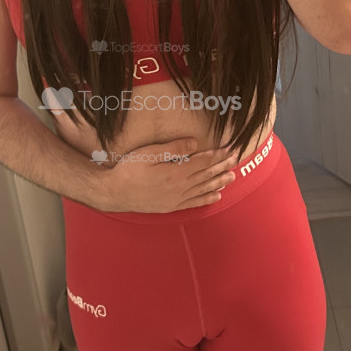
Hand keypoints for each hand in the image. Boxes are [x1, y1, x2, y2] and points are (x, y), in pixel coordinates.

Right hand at [96, 138, 238, 213]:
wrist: (114, 193)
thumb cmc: (128, 170)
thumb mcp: (149, 153)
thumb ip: (174, 149)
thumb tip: (195, 143)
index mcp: (175, 172)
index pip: (202, 161)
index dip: (217, 155)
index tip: (229, 149)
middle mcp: (179, 187)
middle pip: (206, 175)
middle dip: (222, 166)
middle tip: (236, 160)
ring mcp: (176, 199)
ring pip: (203, 189)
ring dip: (219, 182)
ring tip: (232, 176)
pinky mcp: (171, 206)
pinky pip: (194, 203)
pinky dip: (207, 199)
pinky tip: (217, 196)